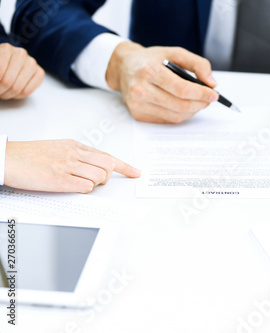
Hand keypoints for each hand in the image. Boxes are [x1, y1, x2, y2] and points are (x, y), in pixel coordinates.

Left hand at [0, 43, 44, 99]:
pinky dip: (18, 95)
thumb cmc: (1, 65)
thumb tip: (1, 82)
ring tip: (4, 92)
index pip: (0, 72)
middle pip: (8, 82)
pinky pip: (27, 91)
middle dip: (1, 90)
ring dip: (8, 94)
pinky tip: (14, 92)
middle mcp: (21, 54)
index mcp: (6, 49)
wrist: (11, 62)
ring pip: (18, 88)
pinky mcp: (40, 72)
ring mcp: (32, 63)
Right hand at [4, 140, 140, 192]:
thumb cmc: (31, 155)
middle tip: (97, 182)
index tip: (136, 173)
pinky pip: (84, 187)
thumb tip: (95, 165)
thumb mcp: (59, 148)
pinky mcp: (59, 179)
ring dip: (96, 184)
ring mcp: (67, 166)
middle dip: (108, 177)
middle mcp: (74, 153)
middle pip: (108, 165)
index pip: (107, 156)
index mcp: (75, 146)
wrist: (8, 158)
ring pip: (99, 176)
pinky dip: (84, 189)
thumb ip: (78, 155)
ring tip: (80, 183)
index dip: (124, 166)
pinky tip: (73, 186)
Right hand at [106, 42, 217, 123]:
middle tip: (209, 100)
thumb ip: (198, 64)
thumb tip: (211, 83)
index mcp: (149, 70)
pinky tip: (184, 106)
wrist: (123, 66)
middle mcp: (140, 89)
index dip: (201, 94)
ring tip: (198, 102)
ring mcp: (137, 104)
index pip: (181, 89)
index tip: (214, 94)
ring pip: (175, 116)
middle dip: (200, 104)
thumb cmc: (151, 59)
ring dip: (192, 111)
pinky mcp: (137, 114)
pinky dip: (180, 115)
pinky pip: (167, 120)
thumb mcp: (175, 53)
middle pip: (180, 105)